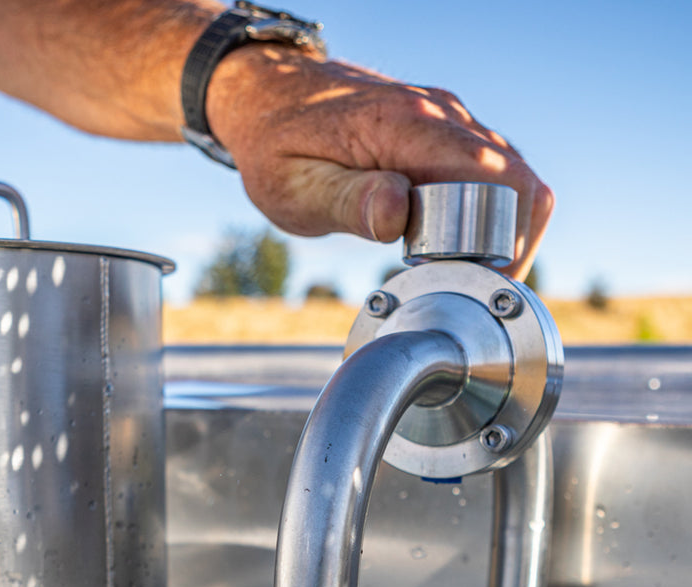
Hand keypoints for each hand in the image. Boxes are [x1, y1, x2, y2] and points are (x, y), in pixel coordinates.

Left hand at [206, 44, 552, 279]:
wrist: (270, 97)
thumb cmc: (275, 146)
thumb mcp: (295, 188)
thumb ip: (348, 201)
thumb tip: (398, 214)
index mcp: (405, 127)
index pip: (493, 179)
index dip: (497, 239)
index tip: (462, 281)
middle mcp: (441, 115)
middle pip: (520, 184)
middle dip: (508, 245)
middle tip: (463, 285)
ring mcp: (450, 121)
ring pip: (518, 181)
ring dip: (504, 234)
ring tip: (458, 270)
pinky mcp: (449, 133)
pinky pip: (497, 176)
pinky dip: (493, 218)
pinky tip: (454, 247)